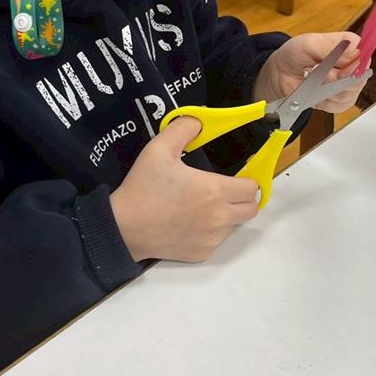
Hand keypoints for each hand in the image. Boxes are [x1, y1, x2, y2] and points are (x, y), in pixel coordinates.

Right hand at [110, 117, 258, 262]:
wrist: (123, 228)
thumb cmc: (143, 188)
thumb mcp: (159, 149)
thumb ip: (183, 129)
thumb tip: (199, 121)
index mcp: (214, 191)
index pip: (252, 188)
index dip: (247, 180)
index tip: (236, 177)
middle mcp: (218, 218)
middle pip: (251, 209)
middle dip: (243, 199)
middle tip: (224, 191)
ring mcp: (211, 238)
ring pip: (234, 226)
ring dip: (227, 215)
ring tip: (202, 206)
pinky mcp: (201, 253)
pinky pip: (216, 241)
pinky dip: (210, 232)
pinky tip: (190, 223)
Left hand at [253, 32, 366, 113]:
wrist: (283, 72)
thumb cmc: (296, 53)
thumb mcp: (310, 43)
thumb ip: (331, 46)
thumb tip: (355, 53)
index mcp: (350, 46)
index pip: (365, 55)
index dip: (356, 64)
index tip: (341, 68)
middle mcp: (353, 66)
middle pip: (358, 78)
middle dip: (335, 78)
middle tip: (317, 70)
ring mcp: (348, 85)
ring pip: (347, 94)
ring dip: (326, 89)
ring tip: (312, 78)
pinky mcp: (341, 101)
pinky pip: (338, 106)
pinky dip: (324, 101)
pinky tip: (315, 91)